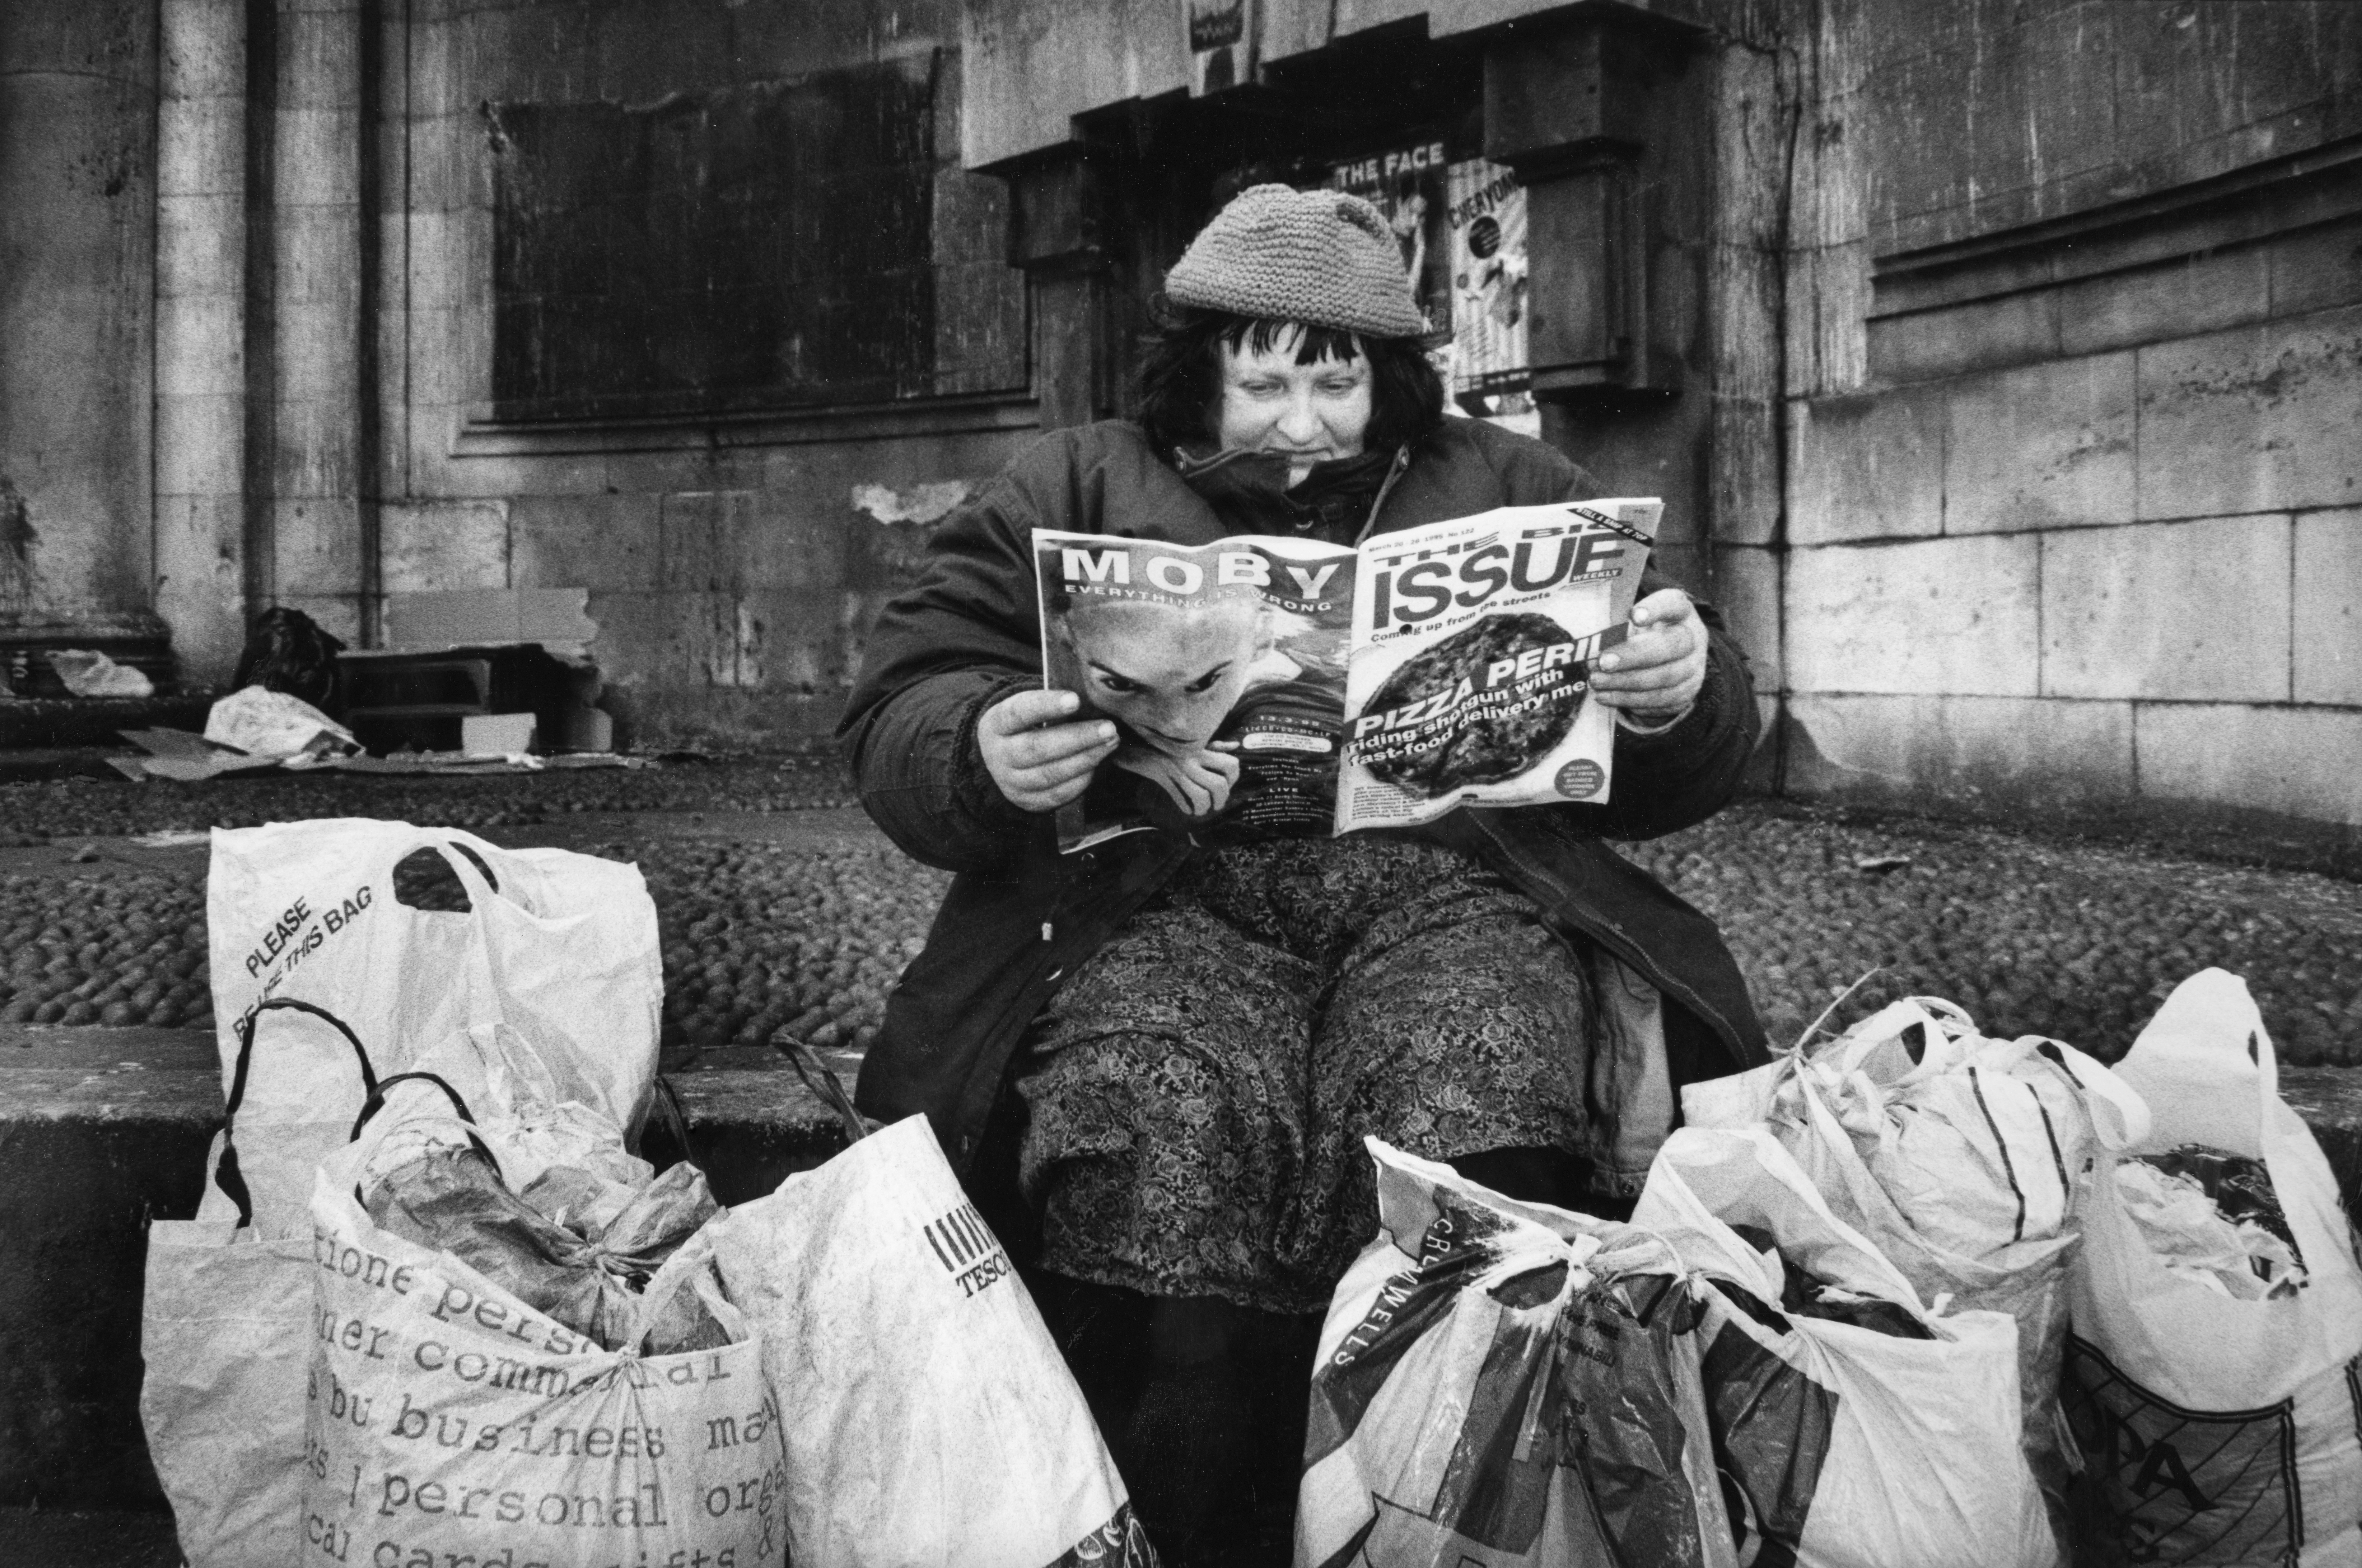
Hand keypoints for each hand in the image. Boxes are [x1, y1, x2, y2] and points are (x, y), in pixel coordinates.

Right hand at [978, 689, 1118, 811]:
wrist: (1000, 760)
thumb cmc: (1025, 726)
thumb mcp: (1026, 709)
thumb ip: (1052, 704)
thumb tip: (1092, 702)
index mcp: (997, 724)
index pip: (1019, 713)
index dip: (1046, 705)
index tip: (1075, 700)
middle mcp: (999, 755)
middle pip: (1038, 748)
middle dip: (1078, 738)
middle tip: (1108, 728)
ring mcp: (1011, 782)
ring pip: (1050, 774)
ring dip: (1086, 758)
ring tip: (1111, 742)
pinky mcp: (1028, 801)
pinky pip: (1058, 793)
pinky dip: (1081, 779)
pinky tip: (1097, 763)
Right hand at [1112, 744, 1241, 818]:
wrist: (1135, 743)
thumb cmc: (1166, 743)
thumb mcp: (1191, 742)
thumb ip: (1214, 744)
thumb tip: (1235, 745)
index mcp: (1201, 748)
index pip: (1231, 764)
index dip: (1233, 779)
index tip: (1227, 784)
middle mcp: (1192, 758)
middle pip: (1218, 784)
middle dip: (1221, 800)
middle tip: (1217, 804)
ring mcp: (1177, 769)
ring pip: (1200, 795)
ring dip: (1203, 807)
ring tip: (1201, 809)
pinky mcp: (1162, 778)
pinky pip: (1179, 798)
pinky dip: (1186, 807)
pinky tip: (1187, 809)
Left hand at [1592, 589, 1705, 721]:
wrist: (1666, 663)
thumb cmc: (1642, 636)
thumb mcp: (1633, 623)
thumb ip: (1616, 627)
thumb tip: (1589, 643)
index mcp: (1681, 612)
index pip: (1673, 605)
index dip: (1656, 610)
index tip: (1634, 615)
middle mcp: (1693, 638)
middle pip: (1671, 645)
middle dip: (1633, 655)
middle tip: (1602, 662)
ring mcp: (1693, 668)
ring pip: (1664, 677)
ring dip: (1625, 681)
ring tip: (1596, 681)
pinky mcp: (1685, 694)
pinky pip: (1658, 700)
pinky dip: (1629, 699)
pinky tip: (1605, 696)